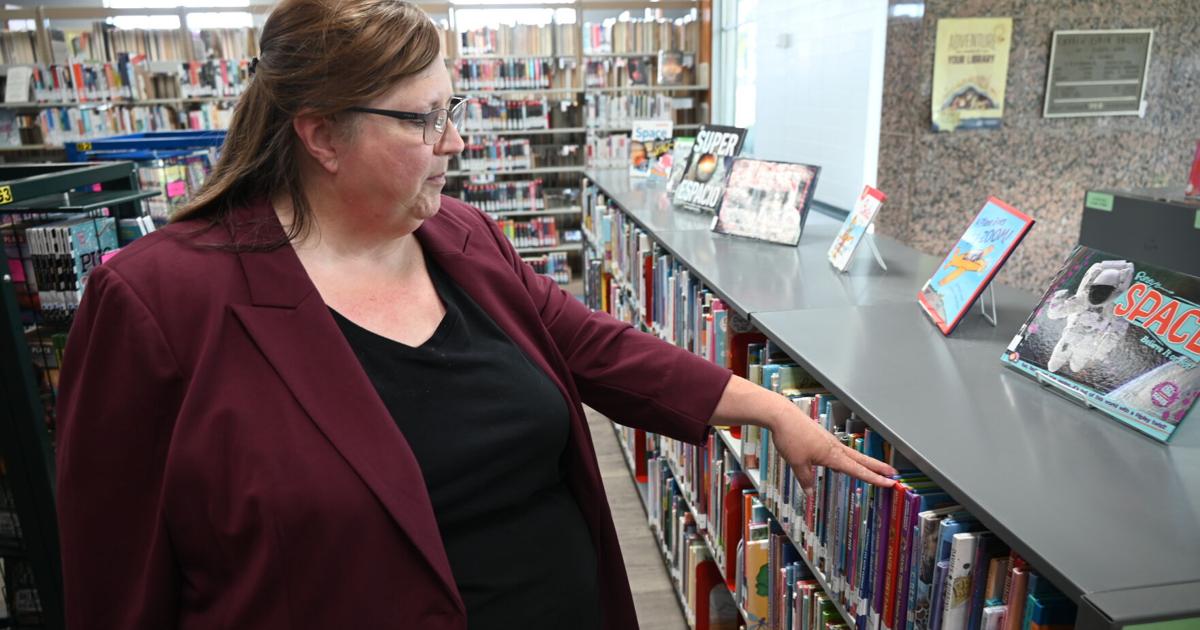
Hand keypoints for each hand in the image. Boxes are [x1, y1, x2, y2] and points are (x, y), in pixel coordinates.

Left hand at [768, 405, 896, 493]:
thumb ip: (805, 479)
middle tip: (893, 473)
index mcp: (832, 455)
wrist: (782, 416)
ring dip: (864, 462)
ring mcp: (829, 441)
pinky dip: (846, 457)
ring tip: (875, 469)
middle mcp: (834, 447)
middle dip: (878, 467)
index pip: (858, 470)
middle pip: (861, 459)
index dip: (874, 478)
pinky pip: (838, 450)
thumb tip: (810, 493)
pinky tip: (841, 462)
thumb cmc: (791, 437)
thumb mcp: (797, 463)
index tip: (889, 482)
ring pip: (851, 454)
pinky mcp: (822, 437)